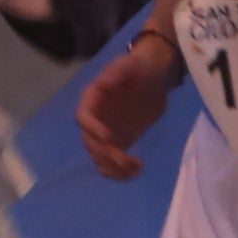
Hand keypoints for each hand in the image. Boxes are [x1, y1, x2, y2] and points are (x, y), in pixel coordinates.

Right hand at [78, 33, 179, 178]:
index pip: (83, 118)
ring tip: (135, 166)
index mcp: (93, 100)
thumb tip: (102, 83)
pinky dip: (122, 173)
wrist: (154, 77)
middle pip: (90, 143)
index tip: (108, 137)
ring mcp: (106, 134)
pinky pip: (113, 164)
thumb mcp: (131, 64)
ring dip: (113, 167)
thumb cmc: (140, 68)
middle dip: (105, 153)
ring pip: (100, 158)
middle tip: (124, 158)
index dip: (91, 129)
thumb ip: (116, 72)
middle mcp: (96, 120)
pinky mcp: (119, 143)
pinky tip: (137, 170)